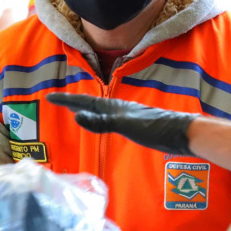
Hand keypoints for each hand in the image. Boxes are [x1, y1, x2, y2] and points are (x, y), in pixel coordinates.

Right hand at [46, 93, 195, 155]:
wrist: (181, 132)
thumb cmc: (155, 128)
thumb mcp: (126, 125)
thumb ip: (101, 122)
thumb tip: (76, 118)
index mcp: (113, 107)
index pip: (84, 102)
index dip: (66, 101)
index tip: (49, 97)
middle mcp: (118, 109)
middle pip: (90, 104)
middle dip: (72, 103)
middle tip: (57, 101)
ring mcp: (126, 116)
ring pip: (99, 111)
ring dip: (85, 110)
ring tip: (74, 110)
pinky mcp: (134, 124)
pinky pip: (108, 120)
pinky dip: (99, 120)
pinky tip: (103, 123)